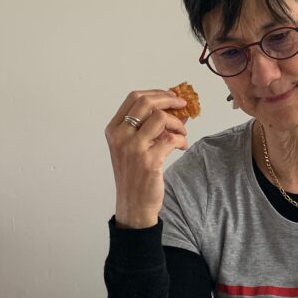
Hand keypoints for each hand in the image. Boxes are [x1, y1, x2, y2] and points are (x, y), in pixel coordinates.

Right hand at [105, 89, 188, 227]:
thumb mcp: (133, 147)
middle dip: (169, 100)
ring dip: (177, 124)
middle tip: (183, 105)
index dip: (156, 93)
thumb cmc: (134, 175)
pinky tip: (181, 147)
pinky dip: (181, 140)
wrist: (133, 204)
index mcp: (114, 129)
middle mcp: (120, 136)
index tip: (171, 96)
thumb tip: (174, 107)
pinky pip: (171, 139)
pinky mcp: (149, 161)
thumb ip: (147, 127)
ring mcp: (133, 148)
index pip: (134, 98)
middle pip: (146, 103)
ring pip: (160, 118)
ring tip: (181, 134)